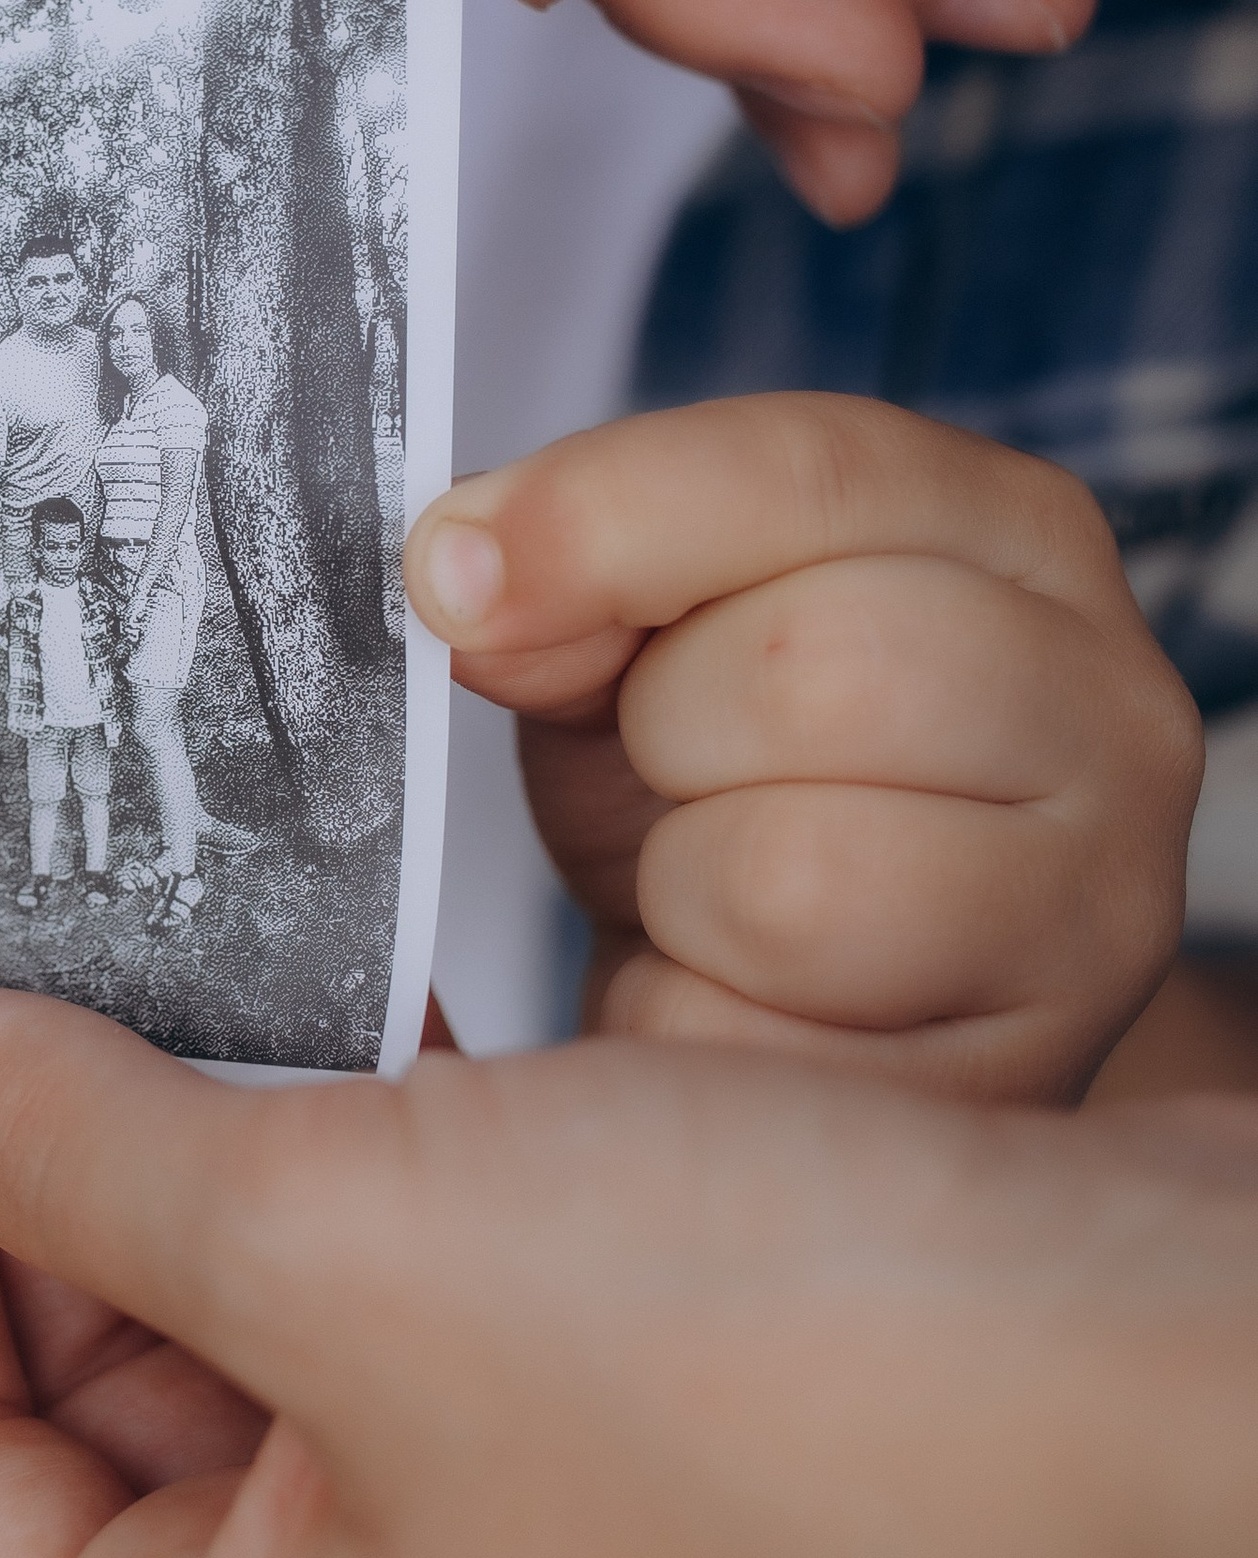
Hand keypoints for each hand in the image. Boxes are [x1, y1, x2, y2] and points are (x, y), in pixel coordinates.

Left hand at [0, 994, 1257, 1557]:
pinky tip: (348, 957)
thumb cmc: (761, 1389)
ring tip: (148, 905)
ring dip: (202, 1116)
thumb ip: (87, 1159)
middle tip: (1, 927)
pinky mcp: (627, 1435)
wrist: (1186, 1404)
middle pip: (77, 1404)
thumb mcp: (345, 1246)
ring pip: (252, 1316)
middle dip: (36, 1165)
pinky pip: (412, 1269)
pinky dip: (361, 1126)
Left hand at [402, 396, 1201, 1105]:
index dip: (599, 517)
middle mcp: (1108, 710)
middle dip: (667, 728)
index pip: (812, 470)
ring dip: (682, 893)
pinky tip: (726, 1011)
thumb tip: (468, 582)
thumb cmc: (735, 793)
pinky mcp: (1021, 1087)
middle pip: (820, 666)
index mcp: (1015, 535)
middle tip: (658, 772)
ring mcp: (1096, 913)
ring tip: (706, 895)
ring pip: (797, 878)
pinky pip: (758, 1055)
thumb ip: (565, 585)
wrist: (829, 1013)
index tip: (449, 579)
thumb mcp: (637, 648)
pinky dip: (681, 1036)